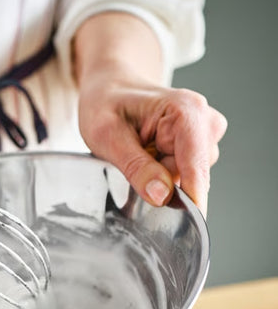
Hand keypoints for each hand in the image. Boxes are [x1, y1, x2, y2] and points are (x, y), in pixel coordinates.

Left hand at [73, 12, 226, 216]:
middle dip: (163, 182)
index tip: (187, 221)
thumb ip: (135, 167)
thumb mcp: (107, 136)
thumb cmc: (105, 104)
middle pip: (192, 175)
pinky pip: (184, 174)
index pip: (196, 163)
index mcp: (185, 110)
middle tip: (131, 163)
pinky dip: (162, 174)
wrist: (109, 88)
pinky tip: (147, 158)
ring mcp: (204, 133)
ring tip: (137, 155)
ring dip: (160, 177)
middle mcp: (204, 120)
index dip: (191, 196)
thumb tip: (163, 197)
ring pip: (188, 177)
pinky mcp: (199, 144)